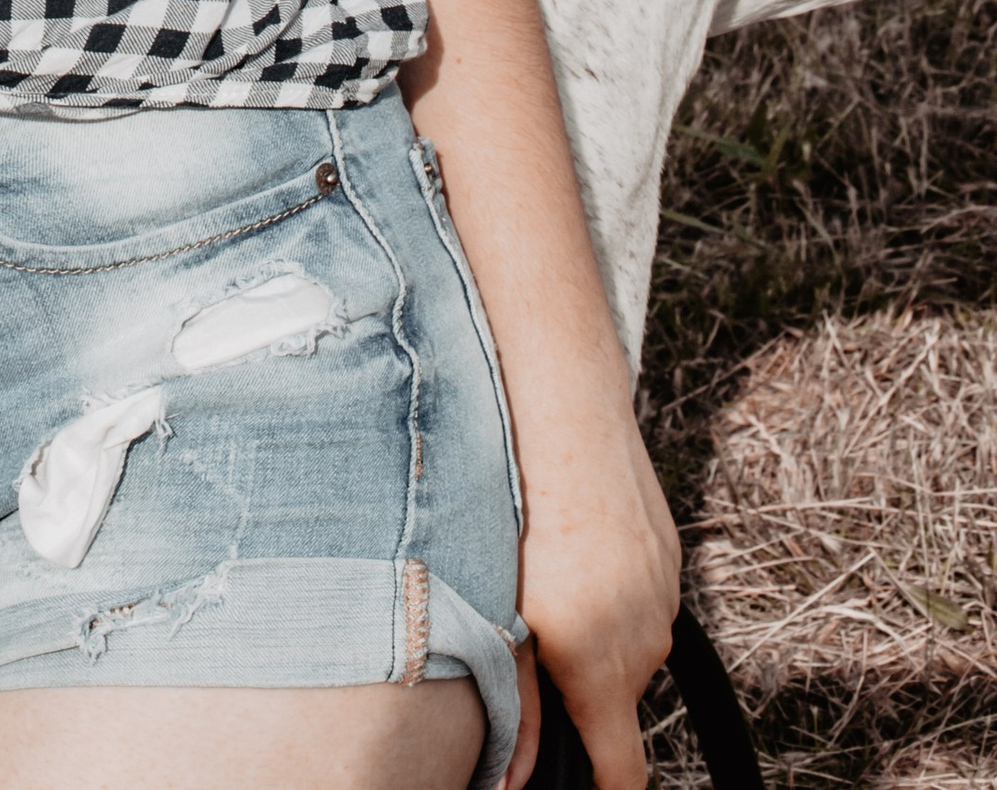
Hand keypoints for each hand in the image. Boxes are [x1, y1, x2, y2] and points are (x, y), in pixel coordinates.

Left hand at [505, 421, 682, 789]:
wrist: (569, 421)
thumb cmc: (523, 518)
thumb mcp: (506, 618)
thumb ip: (516, 707)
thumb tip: (512, 779)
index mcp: (602, 670)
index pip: (624, 772)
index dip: (604, 789)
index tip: (585, 786)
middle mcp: (643, 645)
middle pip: (615, 704)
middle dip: (579, 691)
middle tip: (533, 641)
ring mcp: (663, 602)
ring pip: (626, 649)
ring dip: (593, 636)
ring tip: (549, 582)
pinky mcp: (668, 564)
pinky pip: (639, 603)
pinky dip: (609, 595)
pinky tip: (574, 552)